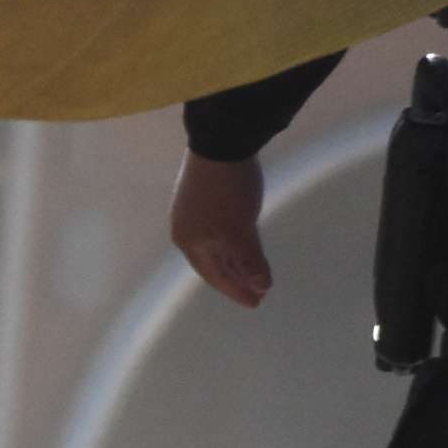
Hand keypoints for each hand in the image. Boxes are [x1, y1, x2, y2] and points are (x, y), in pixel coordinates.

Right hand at [169, 150, 272, 308]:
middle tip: (257, 290)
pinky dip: (233, 242)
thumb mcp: (241, 232)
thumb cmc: (227, 195)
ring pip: (216, 246)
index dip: (236, 291)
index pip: (215, 276)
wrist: (220, 145)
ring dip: (235, 260)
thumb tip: (261, 286)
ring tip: (253, 270)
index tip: (257, 302)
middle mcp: (186, 230)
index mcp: (190, 243)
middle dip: (235, 278)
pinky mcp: (203, 195)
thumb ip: (250, 261)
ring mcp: (193, 212)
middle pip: (213, 263)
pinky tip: (244, 241)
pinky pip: (219, 230)